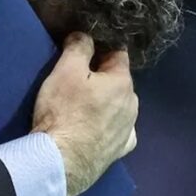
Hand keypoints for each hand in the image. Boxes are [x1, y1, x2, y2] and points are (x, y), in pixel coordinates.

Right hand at [31, 32, 138, 195]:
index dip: (100, 49)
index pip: (118, 54)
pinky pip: (119, 131)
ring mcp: (129, 130)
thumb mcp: (65, 70)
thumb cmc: (63, 111)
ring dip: (106, 102)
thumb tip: (86, 35)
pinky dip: (109, 127)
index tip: (83, 52)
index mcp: (123, 82)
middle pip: (119, 81)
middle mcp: (133, 104)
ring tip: (82, 107)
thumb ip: (78, 47)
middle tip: (77, 81)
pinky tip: (96, 129)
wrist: (62, 160)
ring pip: (120, 107)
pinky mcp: (120, 150)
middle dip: (102, 77)